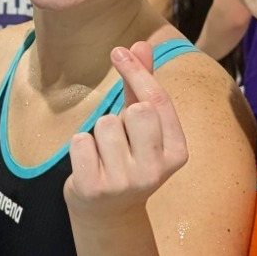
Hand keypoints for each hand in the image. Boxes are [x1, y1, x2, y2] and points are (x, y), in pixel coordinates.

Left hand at [65, 41, 188, 217]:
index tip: (118, 52)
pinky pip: (80, 142)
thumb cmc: (127, 157)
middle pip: (136, 111)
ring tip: (103, 152)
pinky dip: (79, 145)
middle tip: (117, 135)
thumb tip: (142, 43)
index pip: (158, 101)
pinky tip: (88, 162)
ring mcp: (125, 183)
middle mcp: (156, 171)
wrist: (107, 213)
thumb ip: (143, 85)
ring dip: (98, 132)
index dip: (137, 71)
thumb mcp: (141, 124)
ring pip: (105, 125)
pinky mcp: (94, 189)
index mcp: (177, 153)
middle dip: (120, 113)